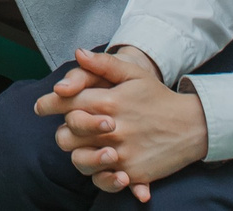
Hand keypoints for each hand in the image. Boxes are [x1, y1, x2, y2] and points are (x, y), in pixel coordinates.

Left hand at [34, 47, 205, 197]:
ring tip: (84, 145)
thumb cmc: (157, 96)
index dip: (49, 103)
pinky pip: (103, 179)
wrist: (192, 125)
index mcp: (108, 102)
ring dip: (77, 152)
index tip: (40, 106)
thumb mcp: (133, 73)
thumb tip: (78, 53)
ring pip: (79, 159)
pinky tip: (103, 166)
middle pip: (67, 134)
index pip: (67, 103)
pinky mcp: (132, 173)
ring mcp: (122, 154)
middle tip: (69, 126)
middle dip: (64, 129)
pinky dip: (99, 175)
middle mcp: (112, 129)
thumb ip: (104, 64)